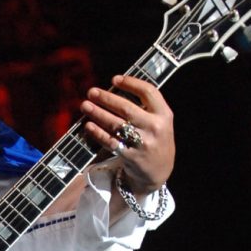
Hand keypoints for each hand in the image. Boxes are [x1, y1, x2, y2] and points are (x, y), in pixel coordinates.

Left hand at [81, 75, 174, 195]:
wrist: (159, 172)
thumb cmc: (155, 140)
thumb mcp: (160, 122)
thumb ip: (146, 107)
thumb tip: (115, 89)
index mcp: (164, 115)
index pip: (148, 92)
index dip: (131, 83)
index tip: (115, 79)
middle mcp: (155, 128)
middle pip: (127, 108)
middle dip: (107, 98)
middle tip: (91, 92)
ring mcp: (143, 143)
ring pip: (116, 124)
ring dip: (98, 113)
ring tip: (85, 106)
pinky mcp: (131, 157)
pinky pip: (111, 142)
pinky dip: (98, 134)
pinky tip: (88, 126)